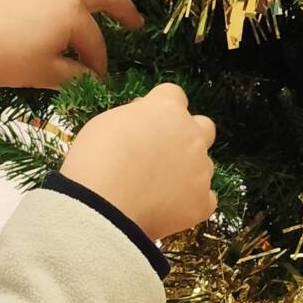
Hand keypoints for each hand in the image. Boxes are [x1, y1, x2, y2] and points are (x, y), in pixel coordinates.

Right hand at [64, 84, 216, 241]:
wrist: (102, 205)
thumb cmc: (95, 159)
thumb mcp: (107, 123)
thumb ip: (134, 118)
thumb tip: (143, 118)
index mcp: (167, 109)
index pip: (173, 95)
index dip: (160, 108)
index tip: (145, 122)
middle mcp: (191, 135)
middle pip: (203, 126)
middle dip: (188, 135)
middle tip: (162, 153)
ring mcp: (201, 169)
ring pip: (205, 165)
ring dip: (188, 172)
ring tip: (157, 188)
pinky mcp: (202, 202)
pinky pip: (206, 199)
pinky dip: (191, 203)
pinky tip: (169, 208)